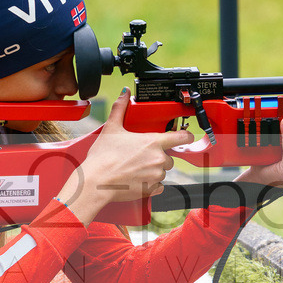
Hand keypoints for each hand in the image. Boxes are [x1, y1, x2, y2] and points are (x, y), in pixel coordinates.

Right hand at [59, 88, 192, 224]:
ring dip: (153, 170)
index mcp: (153, 142)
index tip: (185, 136)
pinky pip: (158, 186)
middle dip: (158, 156)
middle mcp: (158, 159)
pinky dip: (151, 184)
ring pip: (162, 171)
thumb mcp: (111, 128)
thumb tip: (124, 93)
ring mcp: (156, 175)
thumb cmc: (103, 157)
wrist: (96, 182)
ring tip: (135, 167)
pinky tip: (137, 179)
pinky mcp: (151, 189)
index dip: (185, 136)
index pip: (181, 137)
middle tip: (140, 155)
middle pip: (169, 156)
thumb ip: (120, 108)